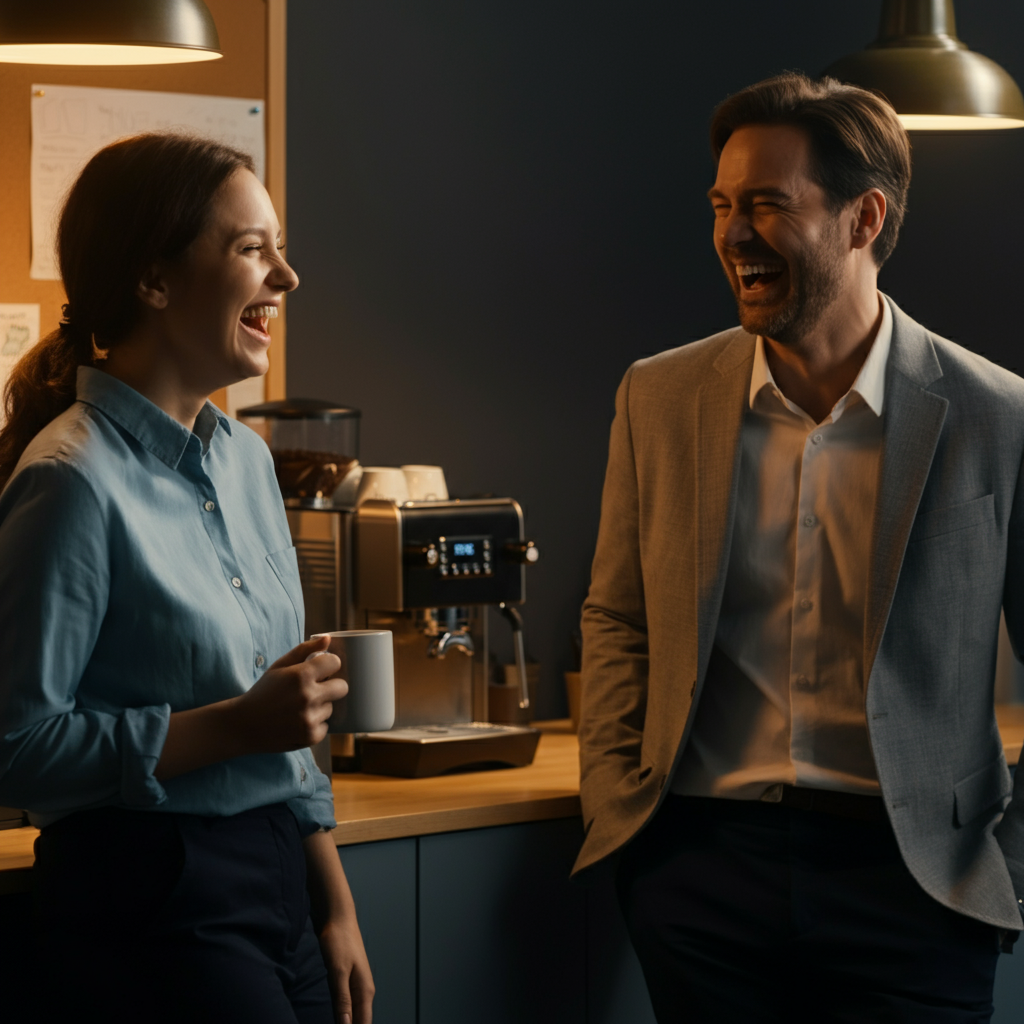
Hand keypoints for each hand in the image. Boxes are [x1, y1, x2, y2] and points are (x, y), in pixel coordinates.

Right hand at [228, 635, 347, 753]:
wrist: (243, 724)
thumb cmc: (264, 691)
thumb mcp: (280, 666)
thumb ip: (305, 650)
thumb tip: (328, 638)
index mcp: (300, 675)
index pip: (335, 662)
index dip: (329, 665)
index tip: (322, 669)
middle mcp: (307, 696)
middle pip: (342, 687)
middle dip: (332, 686)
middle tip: (315, 690)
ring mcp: (309, 718)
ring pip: (331, 708)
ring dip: (320, 707)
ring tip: (298, 708)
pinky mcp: (310, 736)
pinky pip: (325, 726)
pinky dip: (315, 725)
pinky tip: (297, 722)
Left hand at [320, 915, 374, 1023]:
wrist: (337, 917)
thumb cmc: (338, 941)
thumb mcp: (338, 971)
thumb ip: (343, 999)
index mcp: (365, 991)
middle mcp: (363, 991)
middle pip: (360, 1022)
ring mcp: (356, 986)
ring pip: (353, 1014)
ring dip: (345, 1023)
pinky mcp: (347, 981)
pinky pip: (346, 1005)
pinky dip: (341, 1015)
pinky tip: (333, 1019)